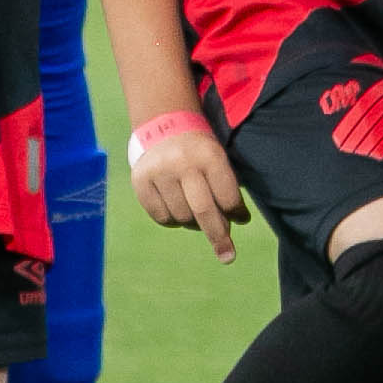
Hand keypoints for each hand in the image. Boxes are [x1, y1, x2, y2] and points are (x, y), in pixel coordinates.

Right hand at [130, 116, 243, 259]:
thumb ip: (225, 190)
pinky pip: (161, 217)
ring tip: (196, 211)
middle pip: (204, 211)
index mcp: (209, 155)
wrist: (163, 125)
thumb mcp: (218, 159)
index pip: (227, 196)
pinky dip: (173, 220)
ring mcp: (159, 172)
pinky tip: (177, 207)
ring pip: (182, 218)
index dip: (237, 213)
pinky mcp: (140, 180)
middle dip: (219, 237)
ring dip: (194, 224)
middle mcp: (182, 162)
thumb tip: (229, 227)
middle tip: (228, 256)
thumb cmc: (200, 151)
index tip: (242, 219)